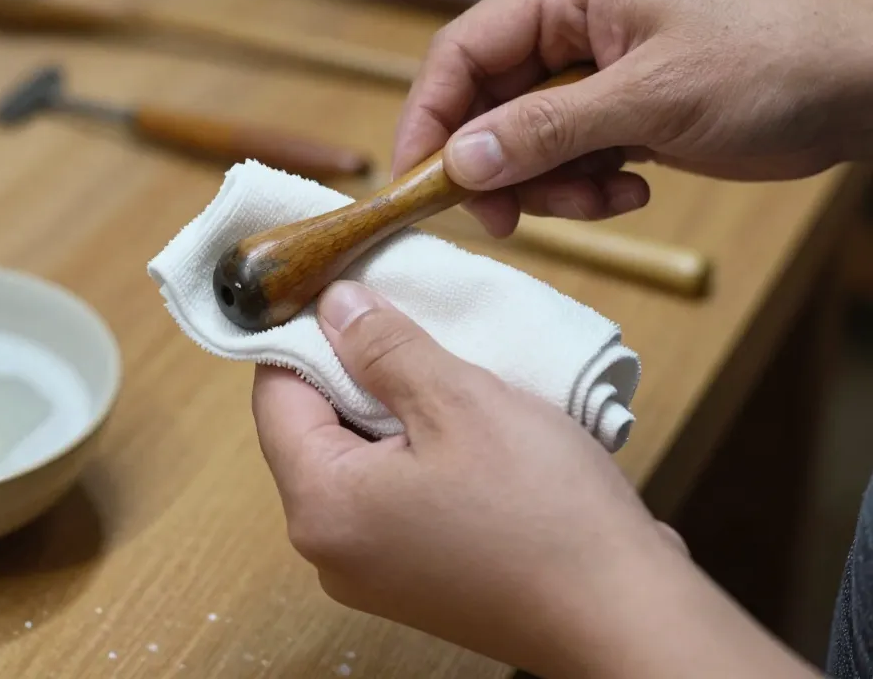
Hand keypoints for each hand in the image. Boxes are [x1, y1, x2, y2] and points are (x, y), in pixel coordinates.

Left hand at [252, 280, 820, 677]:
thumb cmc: (545, 512)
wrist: (627, 616)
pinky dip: (414, 447)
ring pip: (357, 458)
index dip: (303, 333)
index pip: (275, 395)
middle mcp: (330, 548)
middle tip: (400, 316)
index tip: (339, 287)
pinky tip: (460, 419)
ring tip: (440, 364)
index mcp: (322, 506)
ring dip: (390, 406)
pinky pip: (391, 492)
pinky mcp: (414, 577)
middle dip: (351, 367)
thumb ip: (383, 347)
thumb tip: (333, 305)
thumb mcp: (459, 401)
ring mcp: (372, 569)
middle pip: (313, 428)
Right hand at [393, 0, 872, 236]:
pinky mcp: (615, 111)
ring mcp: (592, 72)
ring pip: (523, 142)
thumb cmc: (768, 65)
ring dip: (552, 184)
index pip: (461, 52)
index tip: (416, 183)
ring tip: (607, 196)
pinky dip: (586, 187)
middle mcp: (569, 26)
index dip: (429, 118)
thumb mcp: (649, 100)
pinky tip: (633, 190)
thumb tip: (457, 163)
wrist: (858, 91)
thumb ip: (545, 132)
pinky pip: (566, 158)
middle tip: (508, 219)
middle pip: (486, 104)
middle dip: (498, 167)